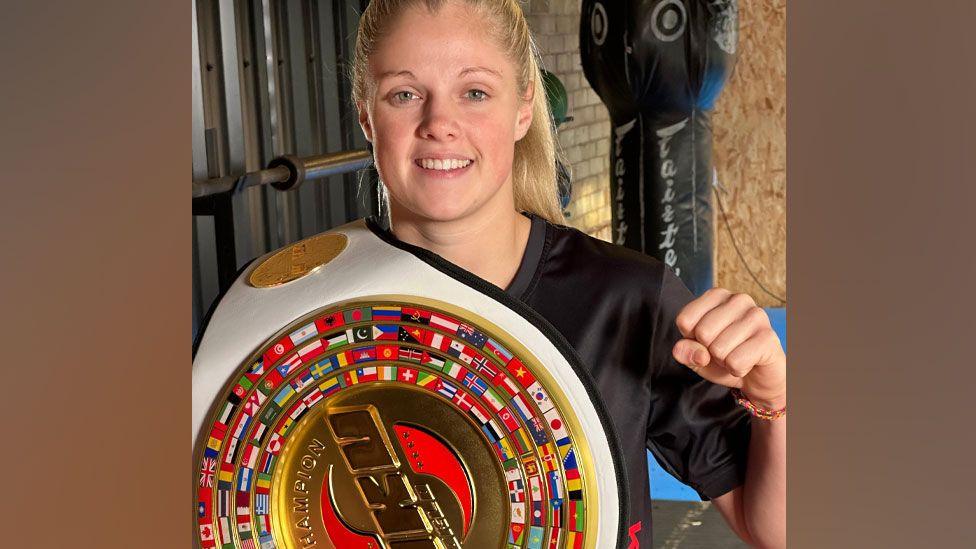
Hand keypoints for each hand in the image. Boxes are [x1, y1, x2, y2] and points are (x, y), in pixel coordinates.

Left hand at [672, 288, 785, 408]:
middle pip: (702, 332)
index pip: (684, 320)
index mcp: (717, 296)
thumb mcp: (696, 355)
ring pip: (718, 349)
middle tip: (725, 350)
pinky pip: (735, 362)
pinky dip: (736, 370)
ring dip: (724, 361)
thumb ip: (685, 351)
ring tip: (737, 355)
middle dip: (709, 351)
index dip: (691, 339)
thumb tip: (692, 351)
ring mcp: (756, 316)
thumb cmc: (725, 357)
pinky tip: (748, 362)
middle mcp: (738, 300)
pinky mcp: (768, 337)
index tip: (707, 340)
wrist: (757, 377)